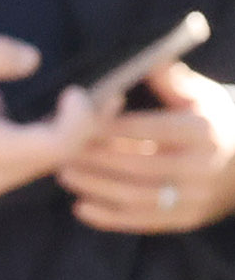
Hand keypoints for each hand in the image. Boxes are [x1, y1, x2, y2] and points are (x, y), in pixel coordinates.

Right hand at [0, 35, 90, 210]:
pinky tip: (4, 116)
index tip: (80, 90)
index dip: (81, 119)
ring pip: (34, 166)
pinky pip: (11, 171)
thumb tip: (33, 60)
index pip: (58, 144)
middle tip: (102, 98)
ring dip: (50, 135)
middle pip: (52, 159)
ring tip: (55, 104)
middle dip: (78, 127)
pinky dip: (22, 145)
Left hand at [60, 62, 234, 233]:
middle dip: (95, 159)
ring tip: (64, 174)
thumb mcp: (203, 96)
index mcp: (203, 132)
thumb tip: (147, 59)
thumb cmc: (218, 122)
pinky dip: (109, 218)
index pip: (149, 129)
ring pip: (136, 196)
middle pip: (138, 165)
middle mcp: (201, 167)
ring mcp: (196, 198)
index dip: (110, 127)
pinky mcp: (188, 220)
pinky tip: (81, 207)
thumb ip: (171, 81)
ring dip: (96, 187)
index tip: (76, 121)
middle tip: (60, 150)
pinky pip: (144, 221)